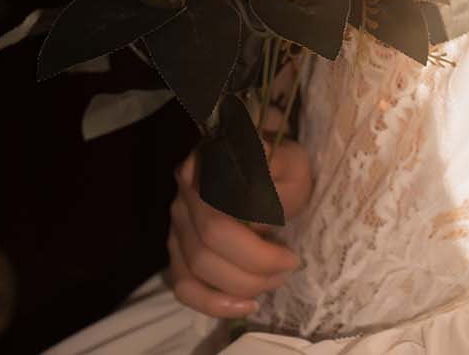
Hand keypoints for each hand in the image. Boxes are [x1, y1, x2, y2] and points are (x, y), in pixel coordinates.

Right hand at [166, 98, 311, 319]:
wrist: (266, 163)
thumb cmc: (280, 166)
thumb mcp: (291, 166)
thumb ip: (278, 184)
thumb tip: (252, 218)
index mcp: (207, 169)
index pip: (219, 223)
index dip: (256, 252)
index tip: (291, 257)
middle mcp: (184, 196)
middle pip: (205, 250)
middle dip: (251, 272)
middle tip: (287, 271)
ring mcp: (176, 223)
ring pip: (193, 271)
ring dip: (238, 287)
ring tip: (273, 282)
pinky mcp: (177, 249)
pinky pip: (183, 286)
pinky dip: (212, 304)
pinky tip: (243, 305)